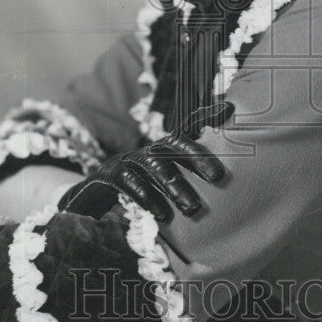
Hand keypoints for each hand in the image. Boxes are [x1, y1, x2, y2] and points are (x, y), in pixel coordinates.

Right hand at [59, 102, 231, 222]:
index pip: (187, 129)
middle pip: (174, 144)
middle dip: (197, 156)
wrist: (91, 204)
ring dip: (174, 185)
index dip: (206, 116)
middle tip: (219, 177)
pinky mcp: (109, 174)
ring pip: (155, 164)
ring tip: (191, 208)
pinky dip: (145, 195)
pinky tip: (160, 213)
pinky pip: (128, 180)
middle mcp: (148, 150)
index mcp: (163, 151)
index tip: (230, 108)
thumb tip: (223, 185)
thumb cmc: (137, 198)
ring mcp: (128, 160)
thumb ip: (187, 185)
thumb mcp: (164, 191)